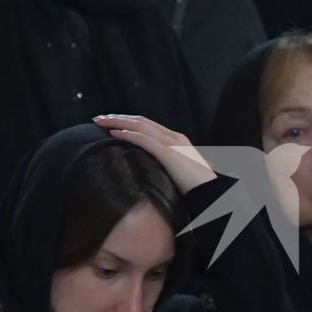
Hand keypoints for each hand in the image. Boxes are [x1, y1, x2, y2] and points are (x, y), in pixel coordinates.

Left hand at [94, 115, 215, 193]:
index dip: (127, 121)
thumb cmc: (197, 187)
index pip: (147, 124)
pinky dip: (127, 134)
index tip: (110, 122)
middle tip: (98, 118)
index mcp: (177, 140)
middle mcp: (174, 137)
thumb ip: (166, 166)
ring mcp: (172, 144)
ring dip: (118, 122)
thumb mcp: (178, 172)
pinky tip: (113, 134)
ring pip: (140, 126)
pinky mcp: (168, 153)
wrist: (212, 193)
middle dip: (118, 117)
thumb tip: (151, 169)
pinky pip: (143, 140)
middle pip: (141, 121)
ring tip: (101, 122)